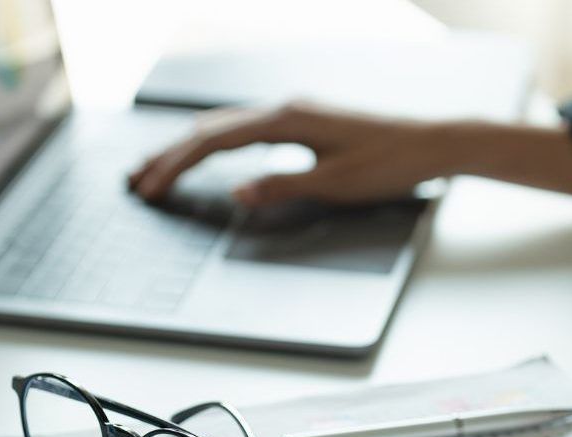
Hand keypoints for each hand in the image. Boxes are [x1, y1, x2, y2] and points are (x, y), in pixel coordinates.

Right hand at [128, 101, 571, 207]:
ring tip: (162, 168)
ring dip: (193, 148)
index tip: (150, 185)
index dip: (178, 164)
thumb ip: (282, 187)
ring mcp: (297, 112)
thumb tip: (237, 193)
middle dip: (173, 155)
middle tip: (139, 180)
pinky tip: (214, 155)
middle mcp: (287, 109)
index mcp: (288, 120)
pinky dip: (221, 144)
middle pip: (213, 129)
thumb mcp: (335, 184)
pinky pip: (249, 129)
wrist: (431, 145)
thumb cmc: (390, 164)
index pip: (216, 141)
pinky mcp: (308, 122)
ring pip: (229, 126)